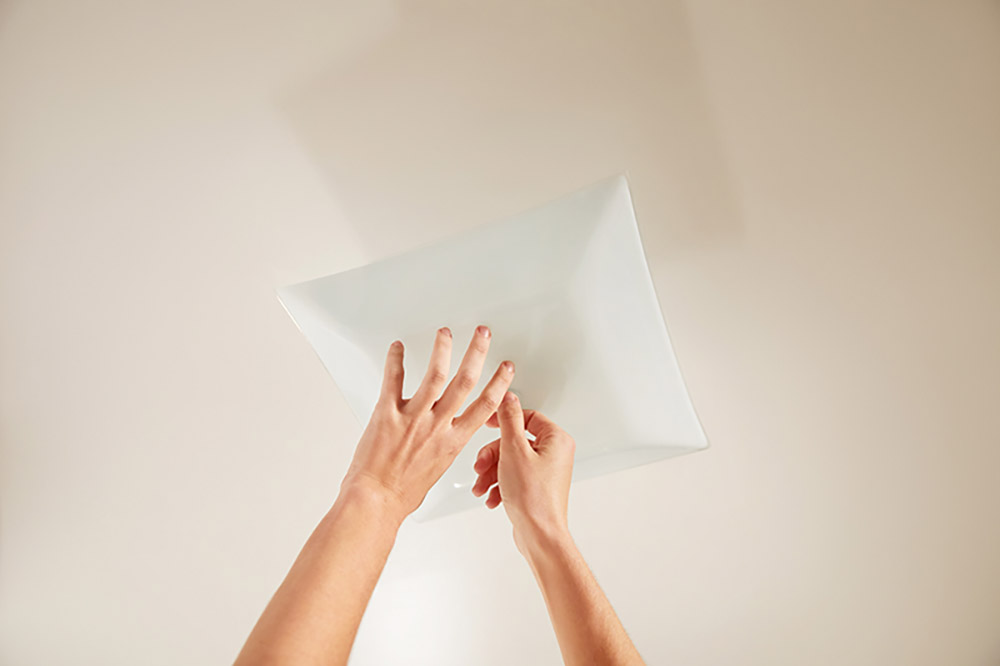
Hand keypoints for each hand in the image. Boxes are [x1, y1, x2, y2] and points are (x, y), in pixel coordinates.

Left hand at [341, 326, 513, 518]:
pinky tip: (397, 348)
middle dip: (477, 354)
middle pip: (465, 382)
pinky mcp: (387, 414)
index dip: (498, 384)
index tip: (505, 368)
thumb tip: (442, 433)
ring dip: (442, 350)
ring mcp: (413, 419)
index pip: (485, 406)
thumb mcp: (437, 468)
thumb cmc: (403, 492)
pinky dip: (395, 361)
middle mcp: (437, 426)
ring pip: (434, 376)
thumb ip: (443, 444)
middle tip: (482, 335)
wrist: (376, 501)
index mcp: (453, 441)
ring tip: (445, 333)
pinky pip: (393, 381)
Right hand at [471, 393, 575, 549]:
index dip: (503, 419)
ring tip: (481, 486)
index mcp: (556, 440)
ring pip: (510, 461)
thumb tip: (507, 397)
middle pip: (514, 442)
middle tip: (481, 466)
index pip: (527, 417)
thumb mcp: (513, 450)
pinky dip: (499, 485)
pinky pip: (513, 477)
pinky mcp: (536, 488)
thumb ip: (509, 419)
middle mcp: (554, 454)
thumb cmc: (534, 499)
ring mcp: (546, 472)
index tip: (487, 423)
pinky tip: (491, 497)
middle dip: (492, 456)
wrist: (539, 536)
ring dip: (491, 473)